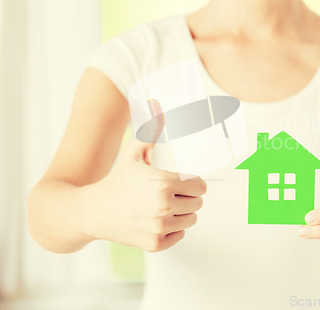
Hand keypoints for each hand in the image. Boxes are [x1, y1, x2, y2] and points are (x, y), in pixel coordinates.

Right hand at [80, 99, 206, 251]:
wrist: (92, 211)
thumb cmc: (117, 180)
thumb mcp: (134, 153)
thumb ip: (151, 130)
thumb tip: (156, 102)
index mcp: (163, 183)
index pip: (201, 185)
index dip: (192, 182)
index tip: (180, 181)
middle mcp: (164, 207)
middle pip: (198, 202)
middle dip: (187, 196)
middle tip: (168, 193)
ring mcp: (159, 228)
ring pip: (191, 219)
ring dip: (181, 212)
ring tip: (161, 206)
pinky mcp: (155, 244)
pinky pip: (180, 235)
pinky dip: (172, 229)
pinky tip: (155, 220)